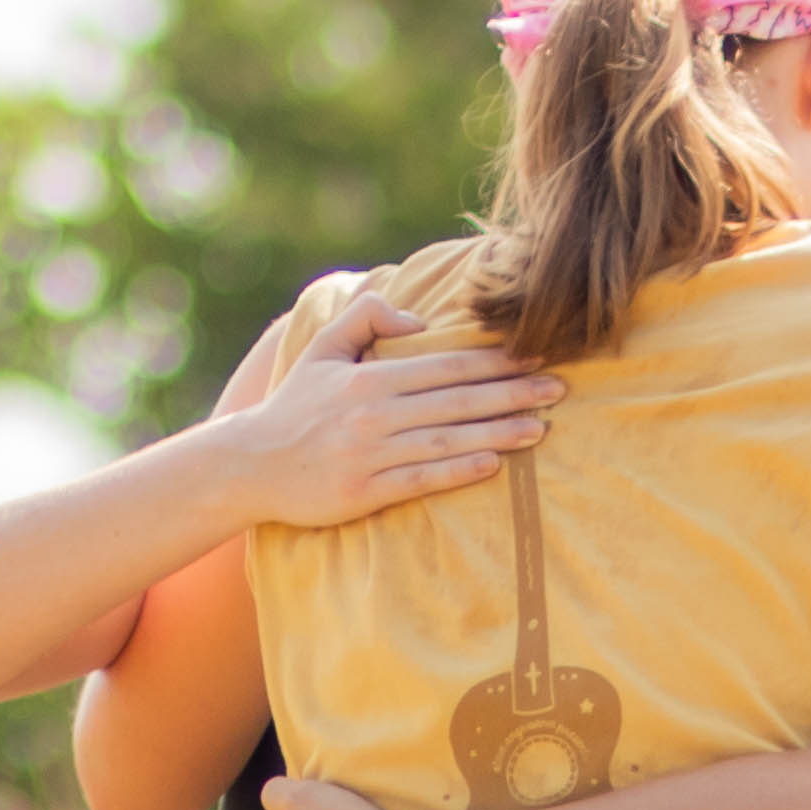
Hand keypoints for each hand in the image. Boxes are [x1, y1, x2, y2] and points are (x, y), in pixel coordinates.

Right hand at [222, 300, 562, 529]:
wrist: (250, 464)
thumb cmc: (294, 406)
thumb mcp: (323, 349)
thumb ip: (367, 318)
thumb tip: (418, 318)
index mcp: (371, 378)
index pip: (446, 365)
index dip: (494, 361)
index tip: (535, 356)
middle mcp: (375, 413)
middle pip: (458, 400)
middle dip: (512, 393)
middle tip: (560, 388)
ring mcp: (372, 454)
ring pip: (448, 439)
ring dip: (499, 432)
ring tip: (541, 427)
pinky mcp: (366, 491)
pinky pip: (422, 479)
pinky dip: (460, 471)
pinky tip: (495, 465)